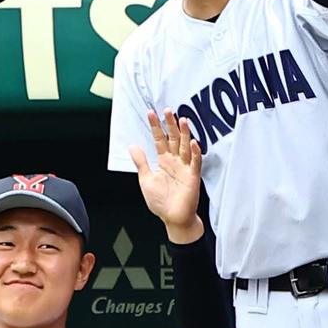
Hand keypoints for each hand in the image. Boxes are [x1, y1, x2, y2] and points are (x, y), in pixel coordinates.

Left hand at [129, 109, 203, 243]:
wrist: (173, 218)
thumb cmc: (161, 201)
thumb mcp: (146, 179)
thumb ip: (141, 162)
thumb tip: (133, 146)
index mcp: (163, 161)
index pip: (159, 140)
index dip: (155, 127)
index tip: (150, 113)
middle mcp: (175, 161)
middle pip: (173, 139)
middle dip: (170, 124)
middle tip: (168, 110)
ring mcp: (185, 167)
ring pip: (185, 146)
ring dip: (184, 134)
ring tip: (182, 120)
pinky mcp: (193, 176)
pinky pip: (195, 162)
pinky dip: (195, 152)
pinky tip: (193, 143)